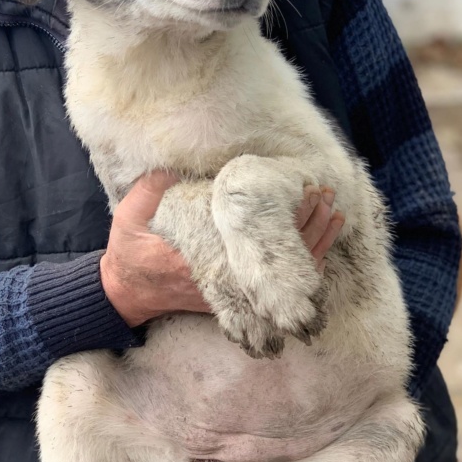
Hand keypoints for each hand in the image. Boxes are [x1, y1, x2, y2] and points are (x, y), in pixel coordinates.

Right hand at [100, 175, 343, 327]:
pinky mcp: (236, 294)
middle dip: (307, 223)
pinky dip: (302, 266)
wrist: (128, 292)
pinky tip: (321, 246)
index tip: (304, 191)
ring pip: (283, 269)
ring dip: (312, 243)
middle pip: (277, 250)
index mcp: (202, 251)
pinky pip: (277, 282)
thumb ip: (151, 189)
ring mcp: (232, 287)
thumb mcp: (130, 214)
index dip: (284, 213)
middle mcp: (224, 273)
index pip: (254, 232)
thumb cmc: (129, 251)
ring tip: (334, 215)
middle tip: (327, 196)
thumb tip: (172, 168)